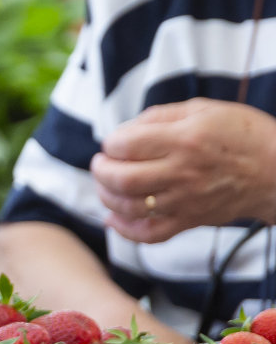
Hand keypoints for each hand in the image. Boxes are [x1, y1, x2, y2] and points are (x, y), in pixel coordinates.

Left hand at [90, 99, 275, 242]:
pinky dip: (125, 230)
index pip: (125, 145)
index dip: (111, 143)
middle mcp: (182, 172)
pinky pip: (151, 234)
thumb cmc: (243, 135)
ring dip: (107, 197)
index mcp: (184, 140)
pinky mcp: (191, 220)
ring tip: (107, 185)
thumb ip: (160, 116)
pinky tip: (113, 218)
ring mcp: (186, 200)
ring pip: (130, 207)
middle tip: (102, 163)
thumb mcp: (204, 110)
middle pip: (122, 179)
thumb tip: (125, 129)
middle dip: (101, 171)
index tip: (114, 142)